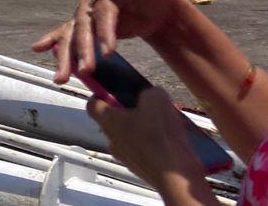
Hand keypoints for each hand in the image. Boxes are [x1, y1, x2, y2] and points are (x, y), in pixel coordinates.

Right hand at [32, 0, 184, 83]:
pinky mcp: (85, 25)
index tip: (109, 53)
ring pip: (72, 34)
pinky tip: (38, 48)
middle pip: (83, 26)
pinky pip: (66, 34)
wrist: (157, 7)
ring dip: (66, 57)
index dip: (105, 32)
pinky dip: (53, 42)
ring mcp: (85, 12)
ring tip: (61, 78)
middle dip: (83, 50)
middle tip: (87, 71)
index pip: (102, 12)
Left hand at [89, 88, 212, 202]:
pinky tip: (171, 142)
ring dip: (143, 129)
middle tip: (147, 107)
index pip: (93, 104)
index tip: (115, 91)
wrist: (174, 176)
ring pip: (129, 137)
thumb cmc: (159, 136)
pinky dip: (153, 145)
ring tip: (164, 125)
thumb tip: (150, 96)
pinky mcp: (140, 168)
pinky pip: (143, 151)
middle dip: (129, 112)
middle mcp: (111, 139)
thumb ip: (149, 93)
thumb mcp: (157, 99)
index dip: (102, 94)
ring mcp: (125, 157)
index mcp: (107, 120)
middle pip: (113, 120)